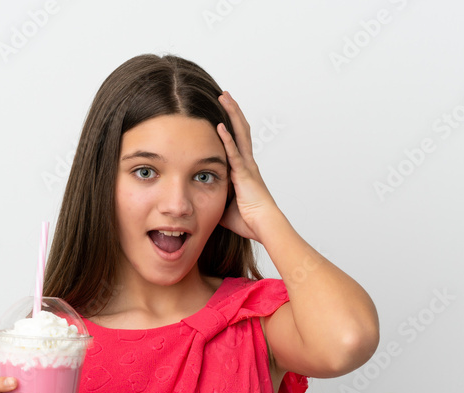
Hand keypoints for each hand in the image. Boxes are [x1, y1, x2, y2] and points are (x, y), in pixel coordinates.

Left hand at [215, 90, 282, 242]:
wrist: (264, 226)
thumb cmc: (249, 220)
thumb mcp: (225, 206)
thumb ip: (215, 197)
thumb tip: (199, 200)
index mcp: (244, 169)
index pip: (237, 140)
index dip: (231, 124)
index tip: (223, 111)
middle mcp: (248, 163)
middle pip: (240, 129)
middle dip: (232, 111)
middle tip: (224, 95)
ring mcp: (247, 166)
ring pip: (240, 133)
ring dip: (231, 114)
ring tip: (224, 97)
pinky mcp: (244, 174)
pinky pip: (234, 153)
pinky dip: (226, 139)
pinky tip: (219, 126)